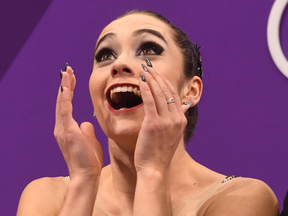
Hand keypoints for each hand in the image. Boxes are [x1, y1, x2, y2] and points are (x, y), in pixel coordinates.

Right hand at [54, 65, 102, 181]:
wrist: (86, 175)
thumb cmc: (88, 160)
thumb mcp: (89, 141)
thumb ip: (86, 131)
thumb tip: (86, 123)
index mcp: (67, 128)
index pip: (66, 105)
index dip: (68, 91)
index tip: (72, 78)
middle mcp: (62, 127)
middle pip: (62, 101)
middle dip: (66, 85)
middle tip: (69, 70)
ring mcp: (63, 129)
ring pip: (62, 103)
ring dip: (65, 87)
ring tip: (67, 72)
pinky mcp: (68, 132)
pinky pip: (65, 111)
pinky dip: (65, 98)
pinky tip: (66, 86)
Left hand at [134, 62, 188, 172]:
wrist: (154, 169)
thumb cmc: (159, 153)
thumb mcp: (173, 135)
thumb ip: (176, 120)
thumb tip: (182, 108)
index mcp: (180, 120)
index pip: (174, 95)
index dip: (165, 82)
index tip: (158, 73)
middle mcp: (176, 119)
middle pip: (167, 91)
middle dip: (158, 76)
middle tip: (150, 66)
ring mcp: (166, 121)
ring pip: (159, 94)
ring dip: (151, 79)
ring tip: (145, 69)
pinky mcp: (154, 124)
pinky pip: (149, 102)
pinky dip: (146, 90)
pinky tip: (141, 81)